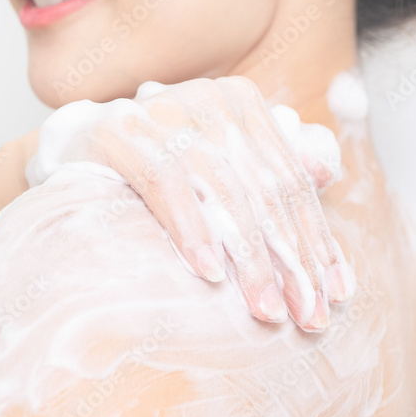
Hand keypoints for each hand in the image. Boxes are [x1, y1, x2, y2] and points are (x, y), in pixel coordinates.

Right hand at [25, 75, 355, 331]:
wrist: (79, 147)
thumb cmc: (158, 165)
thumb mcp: (219, 163)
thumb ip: (270, 167)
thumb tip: (326, 174)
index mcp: (242, 103)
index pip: (291, 181)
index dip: (317, 240)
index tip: (336, 295)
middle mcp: (209, 100)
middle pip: (264, 190)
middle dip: (291, 261)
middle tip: (307, 316)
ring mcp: (164, 113)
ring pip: (224, 192)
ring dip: (249, 258)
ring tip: (266, 310)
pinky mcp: (121, 133)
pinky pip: (166, 185)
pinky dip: (192, 231)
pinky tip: (210, 274)